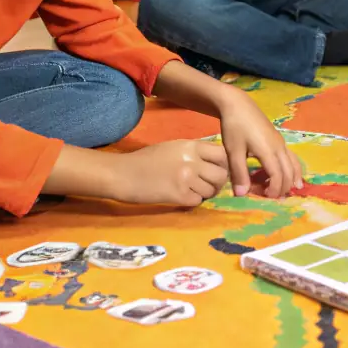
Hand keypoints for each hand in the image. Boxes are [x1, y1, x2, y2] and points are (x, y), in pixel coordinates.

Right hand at [109, 140, 230, 206]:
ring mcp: (187, 179)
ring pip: (211, 190)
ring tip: (193, 191)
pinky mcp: (179, 196)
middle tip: (208, 185)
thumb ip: (194, 151)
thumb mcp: (173, 147)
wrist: (124, 174)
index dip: (223, 164)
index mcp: (191, 146)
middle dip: (218, 182)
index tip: (217, 169)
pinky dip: (193, 201)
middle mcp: (192, 161)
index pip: (222, 154)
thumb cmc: (146, 159)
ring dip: (205, 193)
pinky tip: (183, 197)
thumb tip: (213, 160)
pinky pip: (198, 201)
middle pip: (221, 175)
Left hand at [218, 90, 303, 197]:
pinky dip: (293, 169)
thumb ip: (239, 173)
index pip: (278, 176)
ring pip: (293, 164)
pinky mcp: (278, 139)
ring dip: (292, 178)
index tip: (265, 198)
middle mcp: (279, 147)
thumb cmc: (234, 127)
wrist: (237, 104)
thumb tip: (242, 195)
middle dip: (284, 187)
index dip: (274, 190)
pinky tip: (290, 175)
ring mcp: (280, 142)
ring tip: (290, 190)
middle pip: (289, 172)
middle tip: (274, 198)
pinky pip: (291, 157)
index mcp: (268, 151)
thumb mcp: (233, 151)